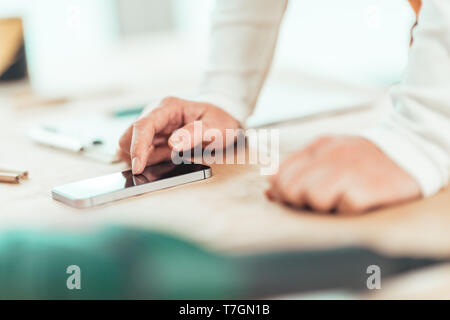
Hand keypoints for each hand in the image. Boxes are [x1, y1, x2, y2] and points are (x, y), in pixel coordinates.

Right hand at [118, 96, 240, 173]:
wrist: (223, 120)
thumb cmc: (219, 121)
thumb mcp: (215, 127)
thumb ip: (194, 133)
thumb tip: (173, 144)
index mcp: (167, 107)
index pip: (142, 126)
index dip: (137, 147)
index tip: (137, 167)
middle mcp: (155, 115)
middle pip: (129, 136)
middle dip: (139, 154)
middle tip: (165, 159)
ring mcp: (152, 127)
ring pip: (131, 147)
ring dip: (147, 158)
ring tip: (171, 157)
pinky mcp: (153, 138)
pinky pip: (142, 153)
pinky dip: (150, 161)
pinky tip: (167, 159)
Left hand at [266, 136, 421, 213]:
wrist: (413, 151)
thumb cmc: (364, 159)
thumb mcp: (330, 153)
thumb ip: (299, 167)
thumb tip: (269, 187)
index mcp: (319, 146)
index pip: (280, 175)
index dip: (282, 192)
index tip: (295, 198)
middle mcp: (331, 155)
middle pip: (291, 189)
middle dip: (300, 200)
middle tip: (321, 199)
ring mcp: (350, 169)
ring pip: (313, 198)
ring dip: (325, 206)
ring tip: (342, 197)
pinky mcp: (367, 187)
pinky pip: (343, 208)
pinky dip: (349, 210)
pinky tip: (361, 200)